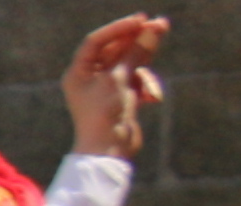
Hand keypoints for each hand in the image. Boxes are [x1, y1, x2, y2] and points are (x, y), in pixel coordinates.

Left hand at [63, 13, 165, 160]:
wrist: (108, 150)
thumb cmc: (105, 114)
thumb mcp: (119, 79)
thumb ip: (135, 53)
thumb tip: (152, 29)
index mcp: (78, 73)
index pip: (96, 41)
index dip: (118, 28)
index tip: (140, 20)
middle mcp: (90, 79)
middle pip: (115, 50)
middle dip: (136, 38)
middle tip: (159, 24)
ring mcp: (108, 89)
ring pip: (129, 63)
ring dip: (145, 53)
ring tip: (162, 34)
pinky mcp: (123, 99)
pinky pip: (137, 81)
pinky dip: (146, 83)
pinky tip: (152, 96)